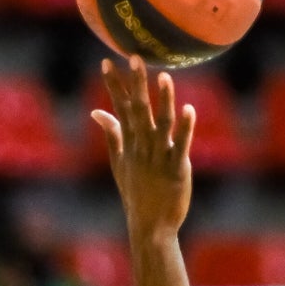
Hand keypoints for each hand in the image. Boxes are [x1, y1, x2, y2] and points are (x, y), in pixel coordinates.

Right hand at [90, 56, 194, 241]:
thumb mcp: (118, 164)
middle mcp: (142, 148)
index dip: (114, 85)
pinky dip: (184, 129)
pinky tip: (188, 110)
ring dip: (162, 101)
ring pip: (160, 125)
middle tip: (135, 57)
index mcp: (130, 144)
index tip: (108, 61)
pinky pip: (181, 146)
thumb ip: (111, 135)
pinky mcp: (176, 170)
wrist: (150, 227)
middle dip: (136, 84)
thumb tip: (96, 112)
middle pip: (138, 111)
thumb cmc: (136, 195)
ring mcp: (159, 159)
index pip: (120, 109)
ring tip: (164, 77)